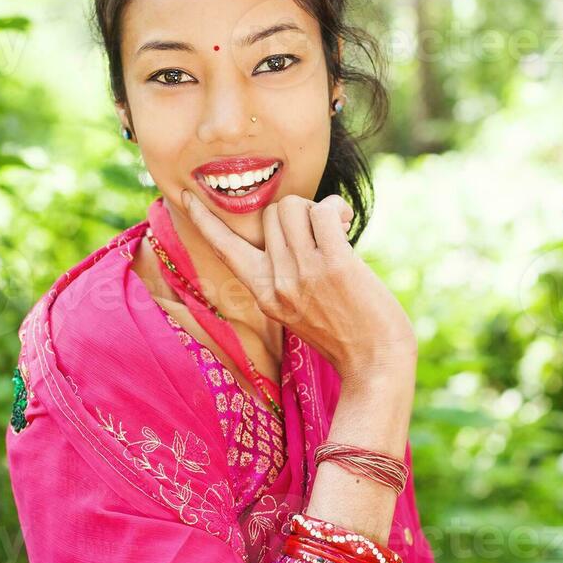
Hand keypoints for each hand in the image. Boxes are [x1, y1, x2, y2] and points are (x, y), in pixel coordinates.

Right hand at [178, 190, 416, 386]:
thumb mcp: (298, 310)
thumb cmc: (346, 335)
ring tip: (336, 228)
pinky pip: (323, 211)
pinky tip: (346, 224)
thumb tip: (294, 226)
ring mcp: (304, 273)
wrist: (376, 365)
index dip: (204, 220)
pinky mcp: (335, 264)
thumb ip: (285, 276)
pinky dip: (335, 209)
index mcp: (263, 295)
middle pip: (271, 214)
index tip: (187, 196)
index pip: (224, 248)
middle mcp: (277, 283)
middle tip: (322, 232)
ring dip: (317, 208)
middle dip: (297, 212)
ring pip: (293, 206)